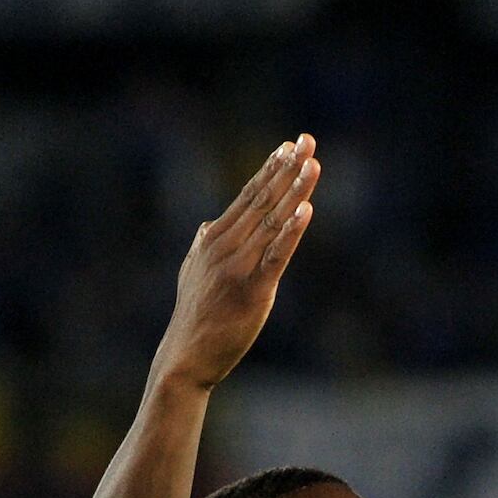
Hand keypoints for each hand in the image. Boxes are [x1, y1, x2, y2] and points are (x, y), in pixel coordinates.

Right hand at [151, 134, 319, 392]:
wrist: (186, 356)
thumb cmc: (195, 316)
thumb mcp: (193, 272)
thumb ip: (203, 247)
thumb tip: (207, 228)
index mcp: (213, 239)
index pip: (247, 196)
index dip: (269, 170)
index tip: (287, 146)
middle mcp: (225, 246)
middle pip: (262, 200)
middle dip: (286, 168)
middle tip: (307, 140)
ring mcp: (238, 267)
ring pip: (272, 221)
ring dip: (294, 191)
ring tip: (312, 164)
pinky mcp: (253, 291)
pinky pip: (276, 255)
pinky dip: (292, 232)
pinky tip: (306, 210)